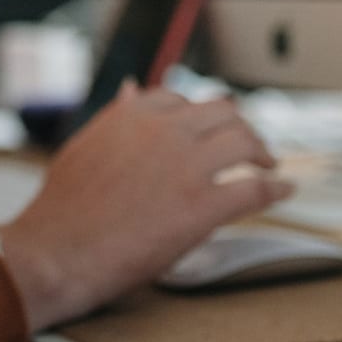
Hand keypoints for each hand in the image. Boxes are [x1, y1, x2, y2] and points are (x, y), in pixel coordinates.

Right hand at [0, 82, 292, 332]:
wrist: (58, 252)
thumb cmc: (62, 209)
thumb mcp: (83, 147)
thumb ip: (114, 118)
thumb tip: (132, 89)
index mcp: (132, 115)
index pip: (181, 99)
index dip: (201, 115)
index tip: (209, 129)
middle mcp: (163, 132)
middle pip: (223, 113)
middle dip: (240, 127)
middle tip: (249, 146)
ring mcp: (186, 167)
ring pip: (245, 142)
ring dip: (262, 152)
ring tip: (268, 165)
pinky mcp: (204, 206)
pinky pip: (255, 189)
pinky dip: (275, 189)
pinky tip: (284, 191)